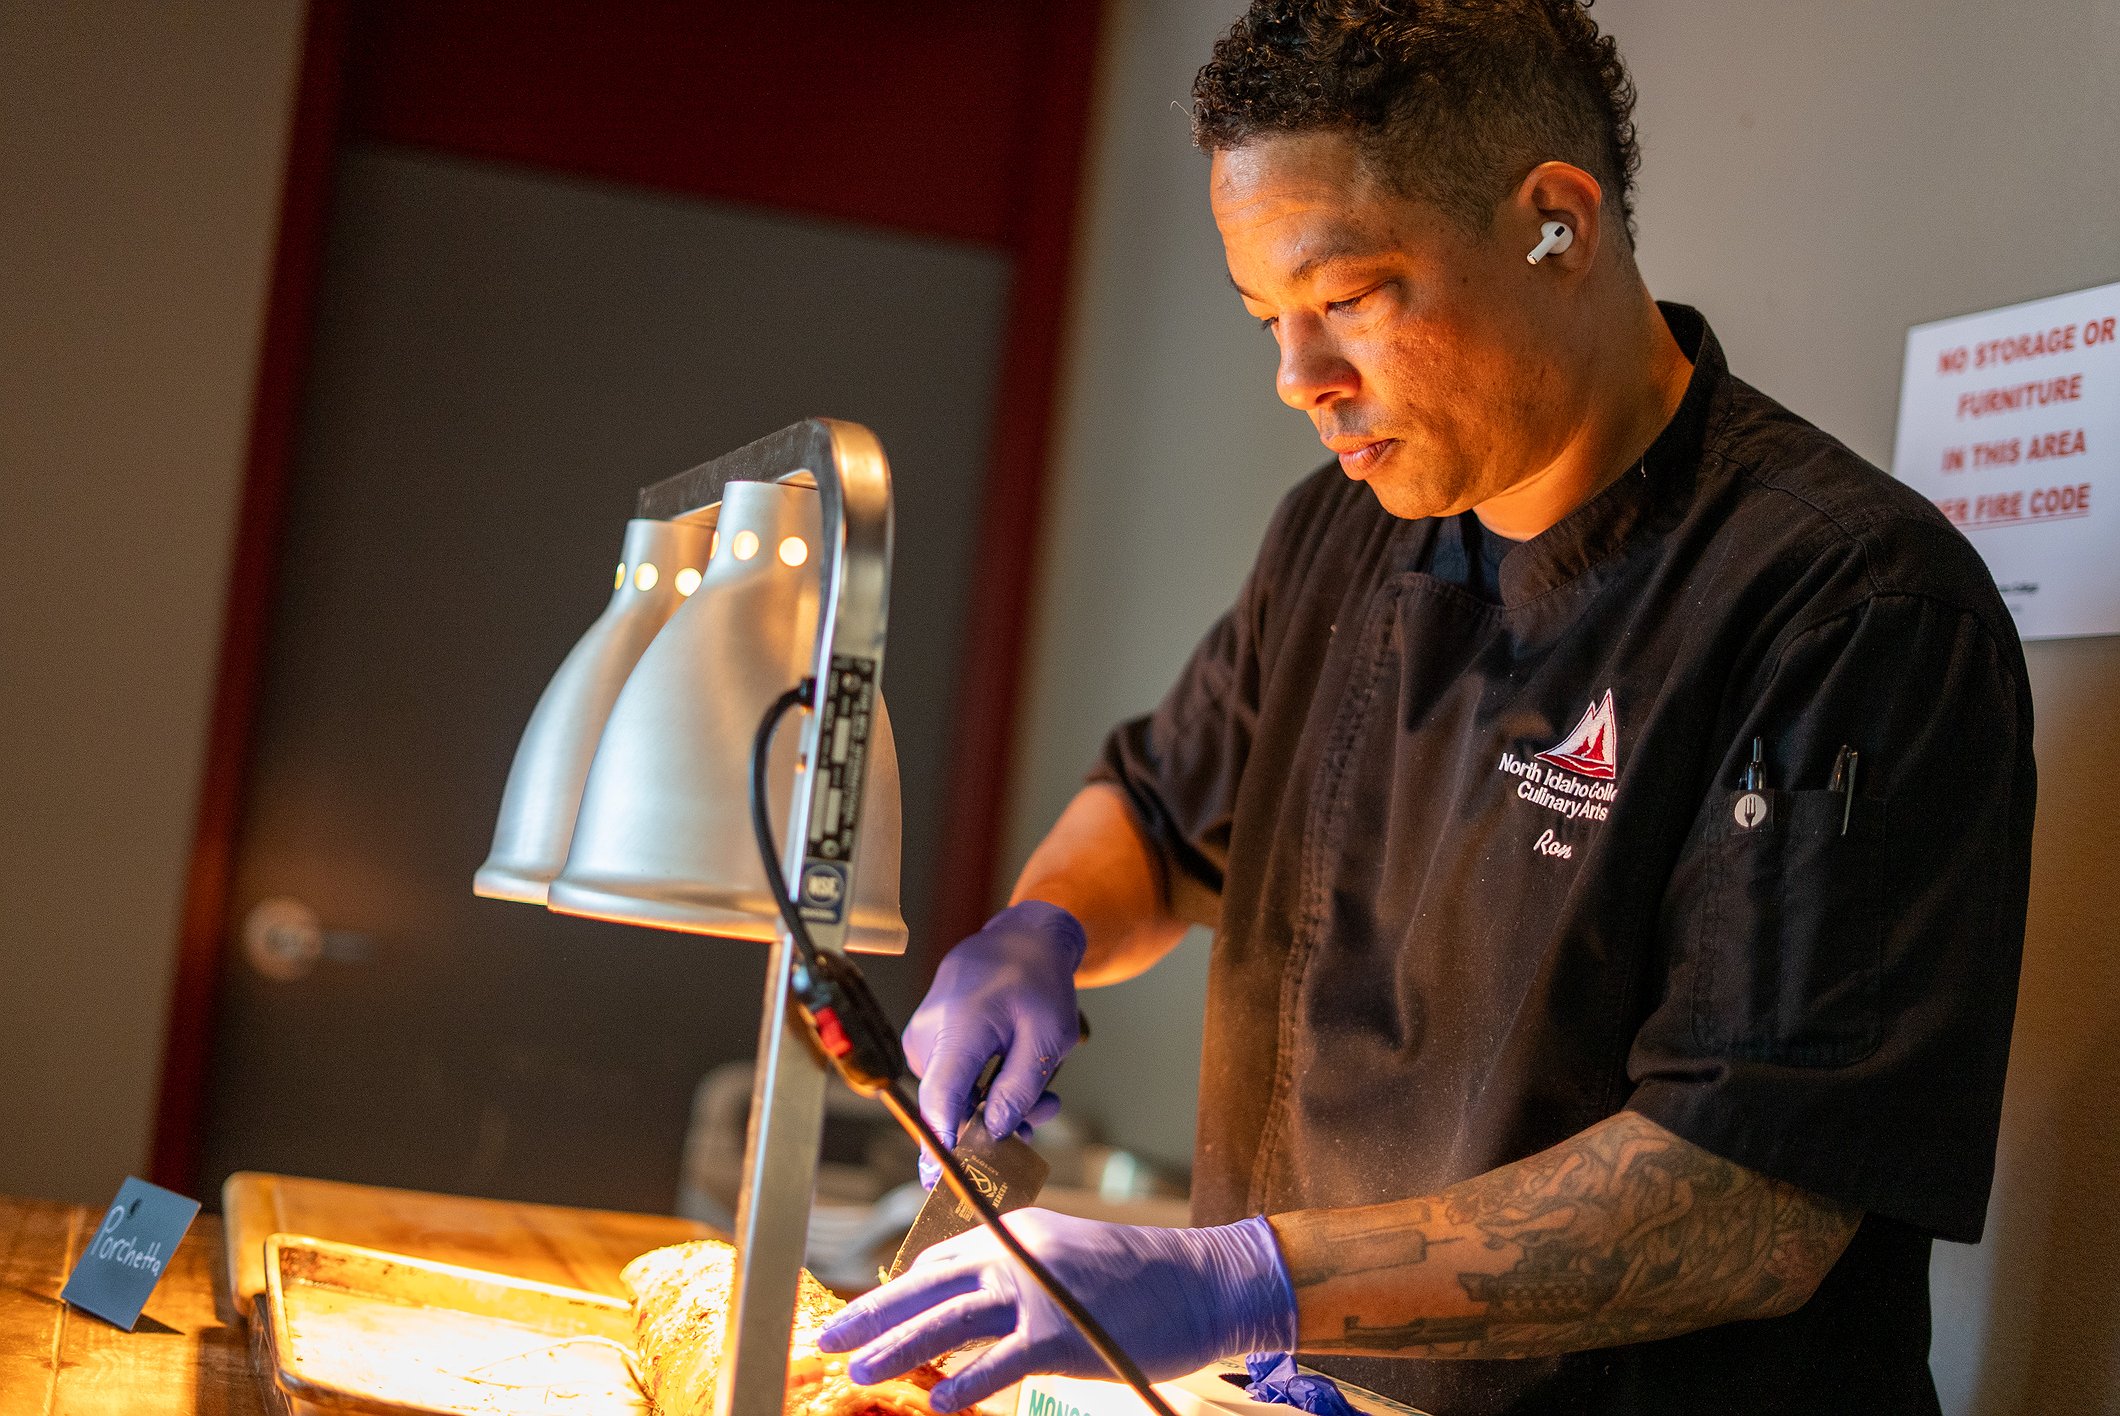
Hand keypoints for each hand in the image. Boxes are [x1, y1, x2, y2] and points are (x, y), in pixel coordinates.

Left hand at [817, 1210, 1295, 1412]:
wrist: (1204, 1283)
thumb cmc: (1141, 1278)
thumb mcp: (1067, 1260)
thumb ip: (1018, 1276)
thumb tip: (967, 1308)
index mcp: (1018, 1233)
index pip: (939, 1261)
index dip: (897, 1291)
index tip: (864, 1312)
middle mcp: (1019, 1254)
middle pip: (929, 1286)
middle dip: (873, 1313)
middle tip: (830, 1337)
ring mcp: (1040, 1293)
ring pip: (949, 1320)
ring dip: (899, 1348)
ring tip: (860, 1371)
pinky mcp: (1062, 1334)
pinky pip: (1000, 1361)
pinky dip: (966, 1383)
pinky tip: (940, 1404)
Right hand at [903, 901, 1084, 1182]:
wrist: (1020, 938)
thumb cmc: (1037, 980)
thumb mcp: (1046, 1038)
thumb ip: (1019, 1089)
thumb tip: (994, 1133)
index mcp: (959, 1027)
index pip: (940, 1099)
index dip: (942, 1145)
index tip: (942, 1184)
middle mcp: (929, 1032)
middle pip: (949, 1105)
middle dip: (991, 1126)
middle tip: (1037, 1125)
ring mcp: (922, 1035)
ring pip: (952, 1096)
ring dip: (992, 1106)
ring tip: (1042, 1099)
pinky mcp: (926, 1040)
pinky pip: (950, 1079)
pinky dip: (981, 1088)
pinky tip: (1013, 1082)